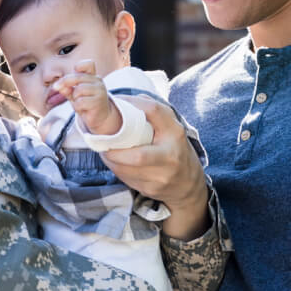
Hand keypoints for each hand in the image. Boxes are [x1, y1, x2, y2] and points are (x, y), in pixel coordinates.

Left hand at [53, 60, 122, 134]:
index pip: (89, 64)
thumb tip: (59, 86)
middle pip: (78, 77)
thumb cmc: (86, 104)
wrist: (99, 118)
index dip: (79, 66)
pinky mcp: (99, 102)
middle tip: (56, 87)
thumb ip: (67, 89)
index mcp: (93, 77)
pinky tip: (83, 109)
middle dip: (64, 82)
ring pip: (78, 90)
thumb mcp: (74, 95)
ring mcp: (100, 91)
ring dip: (74, 98)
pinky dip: (77, 107)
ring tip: (79, 103)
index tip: (74, 71)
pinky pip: (80, 102)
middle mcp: (98, 81)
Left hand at [101, 96, 208, 239]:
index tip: (117, 102)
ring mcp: (161, 176)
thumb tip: (124, 101)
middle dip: (115, 151)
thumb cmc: (174, 149)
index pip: (154, 111)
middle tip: (103, 142)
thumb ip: (152, 112)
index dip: (133, 104)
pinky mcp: (151, 189)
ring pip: (128, 170)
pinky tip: (115, 162)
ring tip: (105, 150)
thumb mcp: (171, 127)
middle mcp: (170, 156)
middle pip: (138, 156)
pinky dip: (117, 169)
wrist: (187, 184)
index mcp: (175, 133)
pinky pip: (127, 179)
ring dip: (111, 160)